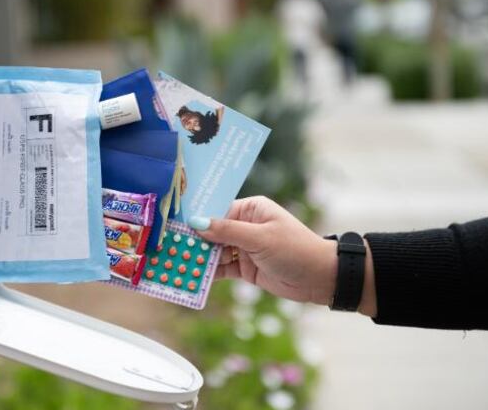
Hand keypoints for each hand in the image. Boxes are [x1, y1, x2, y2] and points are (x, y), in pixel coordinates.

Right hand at [189, 196, 376, 315]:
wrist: (320, 278)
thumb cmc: (295, 249)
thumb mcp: (260, 238)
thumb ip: (227, 231)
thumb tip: (197, 222)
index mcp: (251, 208)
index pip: (217, 210)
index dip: (195, 218)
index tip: (172, 224)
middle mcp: (245, 225)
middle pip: (212, 231)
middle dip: (193, 240)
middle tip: (166, 246)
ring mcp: (244, 247)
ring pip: (214, 251)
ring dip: (198, 258)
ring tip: (173, 263)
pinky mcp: (245, 267)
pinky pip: (221, 269)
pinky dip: (208, 273)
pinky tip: (190, 277)